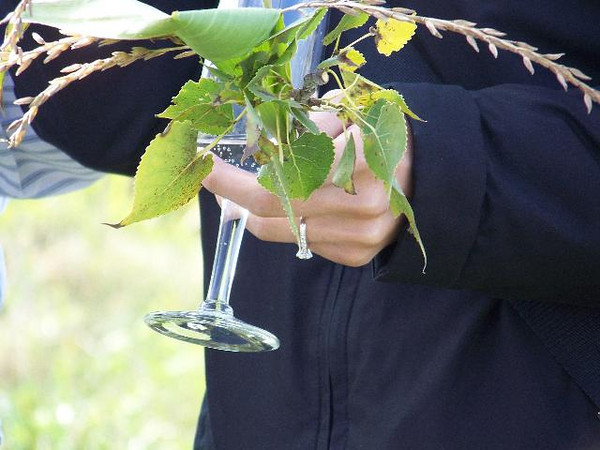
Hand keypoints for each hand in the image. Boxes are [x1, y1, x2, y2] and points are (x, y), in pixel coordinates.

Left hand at [202, 108, 412, 266]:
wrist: (431, 179)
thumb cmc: (383, 138)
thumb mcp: (349, 116)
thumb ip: (305, 131)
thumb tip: (255, 151)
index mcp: (362, 161)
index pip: (276, 180)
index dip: (232, 179)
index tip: (204, 167)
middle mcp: (361, 208)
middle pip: (272, 211)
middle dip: (235, 196)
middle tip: (218, 179)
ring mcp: (359, 238)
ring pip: (283, 230)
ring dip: (261, 211)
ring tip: (265, 187)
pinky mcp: (357, 256)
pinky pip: (304, 241)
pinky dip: (293, 222)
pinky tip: (306, 204)